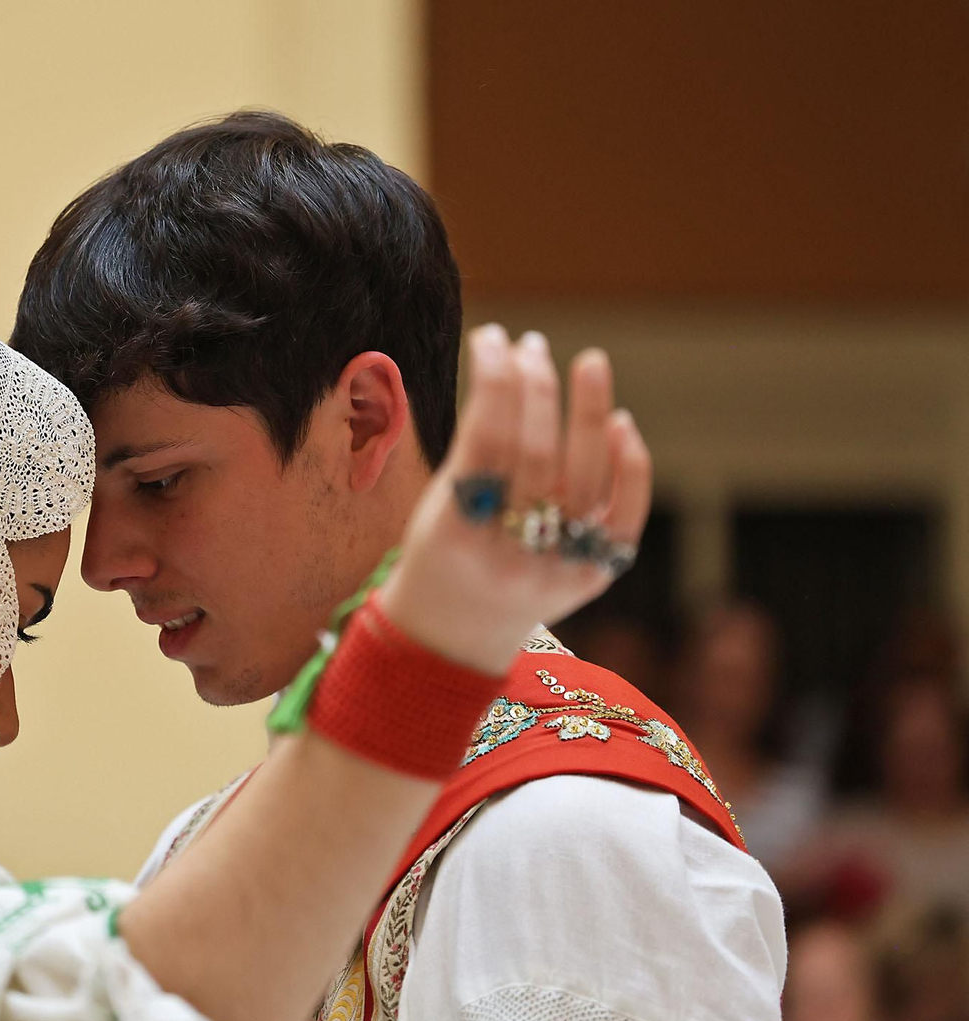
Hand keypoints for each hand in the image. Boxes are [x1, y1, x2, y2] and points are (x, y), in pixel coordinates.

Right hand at [378, 325, 651, 674]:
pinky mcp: (592, 577)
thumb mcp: (437, 504)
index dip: (492, 382)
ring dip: (588, 411)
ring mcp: (555, 570)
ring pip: (582, 478)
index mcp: (454, 534)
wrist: (455, 637)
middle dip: (536, 389)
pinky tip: (619, 423)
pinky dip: (628, 467)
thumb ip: (473, 448)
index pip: (483, 440)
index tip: (493, 338)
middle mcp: (507, 555)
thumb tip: (514, 367)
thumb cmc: (441, 554)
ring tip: (588, 362)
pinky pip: (622, 516)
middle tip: (533, 345)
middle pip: (535, 455)